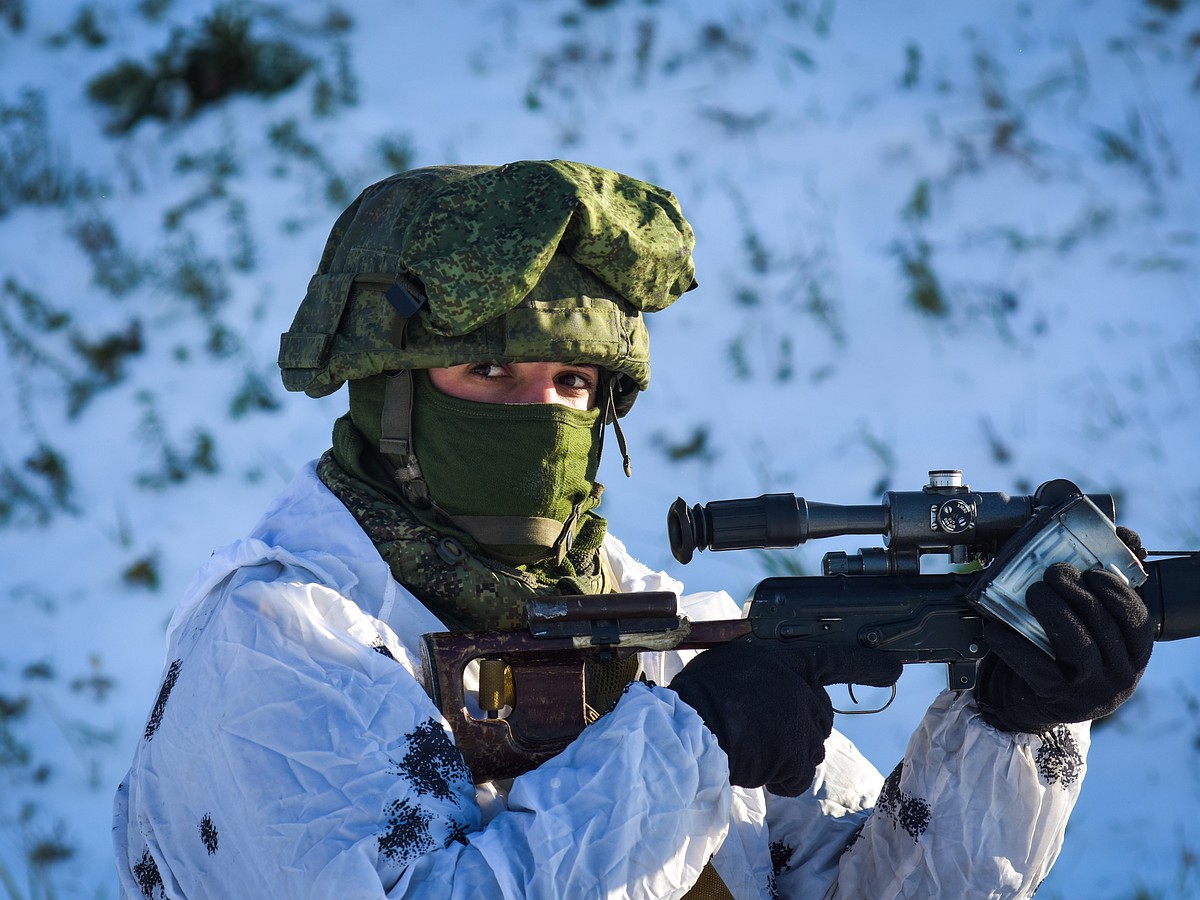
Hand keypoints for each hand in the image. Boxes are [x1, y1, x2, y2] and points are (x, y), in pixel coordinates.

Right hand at [668, 638, 901, 795]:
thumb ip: (760, 675)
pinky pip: (796, 778)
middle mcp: (798, 688)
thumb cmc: (699, 696)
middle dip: (796, 730)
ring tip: (747, 747)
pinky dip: (778, 780)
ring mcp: (800, 722)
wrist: (686, 727)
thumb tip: (768, 694)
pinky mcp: (796, 755)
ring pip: (809, 750)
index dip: (862, 665)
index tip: (893, 669)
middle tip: (758, 731)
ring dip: (784, 756)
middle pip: (819, 718)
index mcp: (781, 659)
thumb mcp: (731, 665)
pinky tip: (752, 768)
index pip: (830, 658)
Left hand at [974, 556, 1153, 733]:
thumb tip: (1122, 537)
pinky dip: (1014, 644)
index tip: (1093, 572)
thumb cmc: (1066, 654)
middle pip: (1104, 627)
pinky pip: (1037, 668)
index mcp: (1134, 653)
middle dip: (1078, 593)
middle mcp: (1120, 675)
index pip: (1138, 620)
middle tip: (1054, 573)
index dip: (1117, 593)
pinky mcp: (1059, 700)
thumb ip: (1102, 591)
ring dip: (1054, 612)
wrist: (1034, 701)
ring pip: (1078, 646)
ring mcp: (1091, 692)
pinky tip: (996, 629)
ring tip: (1034, 593)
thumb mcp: (1091, 630)